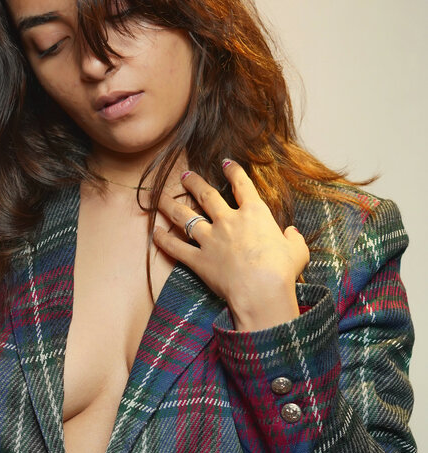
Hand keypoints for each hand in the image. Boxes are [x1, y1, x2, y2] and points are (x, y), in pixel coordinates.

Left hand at [153, 160, 308, 330]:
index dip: (233, 172)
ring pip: (185, 218)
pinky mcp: (199, 260)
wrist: (261, 289)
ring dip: (171, 206)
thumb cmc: (282, 270)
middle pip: (207, 196)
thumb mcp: (297, 251)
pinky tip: (155, 233)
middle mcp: (228, 221)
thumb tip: (291, 233)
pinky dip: (164, 241)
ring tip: (160, 198)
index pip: (243, 186)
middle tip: (184, 175)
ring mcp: (211, 239)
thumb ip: (293, 239)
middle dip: (194, 183)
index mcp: (254, 214)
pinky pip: (176, 248)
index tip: (225, 163)